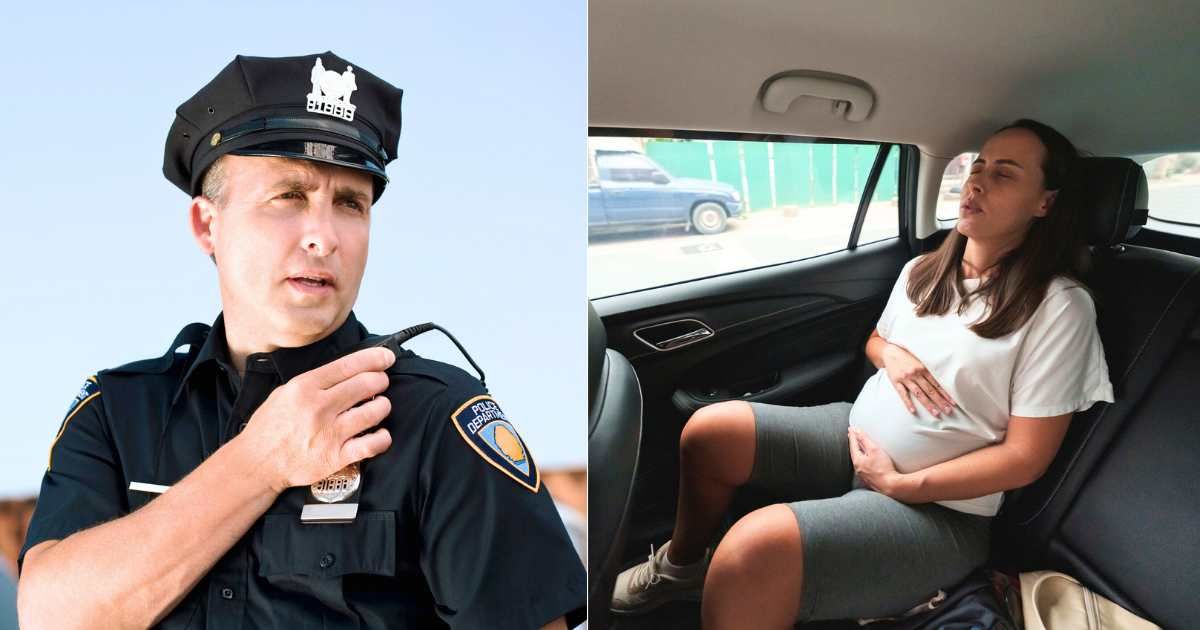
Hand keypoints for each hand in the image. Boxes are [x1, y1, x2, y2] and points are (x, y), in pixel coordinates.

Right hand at [239, 346, 396, 493]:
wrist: (257, 463)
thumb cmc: (270, 428)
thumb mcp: (284, 392)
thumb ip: (314, 381)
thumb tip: (347, 370)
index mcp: (305, 387)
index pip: (348, 365)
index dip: (374, 358)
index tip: (386, 357)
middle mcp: (319, 407)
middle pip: (366, 384)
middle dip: (380, 381)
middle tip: (380, 384)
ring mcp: (329, 432)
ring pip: (375, 411)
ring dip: (383, 406)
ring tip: (378, 407)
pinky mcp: (336, 457)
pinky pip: (372, 444)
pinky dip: (382, 437)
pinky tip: (380, 434)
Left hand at [848, 426, 900, 495]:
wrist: (891, 486)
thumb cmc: (883, 468)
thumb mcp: (874, 450)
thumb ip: (864, 439)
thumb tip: (856, 431)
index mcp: (857, 460)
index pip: (853, 444)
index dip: (852, 435)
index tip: (851, 428)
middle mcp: (858, 468)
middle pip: (854, 452)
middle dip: (853, 443)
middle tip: (853, 435)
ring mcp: (863, 474)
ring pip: (858, 459)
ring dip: (858, 451)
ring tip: (859, 445)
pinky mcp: (869, 478)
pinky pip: (863, 466)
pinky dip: (863, 459)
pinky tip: (867, 459)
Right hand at [881, 342, 955, 416]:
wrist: (889, 352)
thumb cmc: (907, 356)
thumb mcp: (920, 360)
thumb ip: (929, 369)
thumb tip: (941, 380)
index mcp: (923, 368)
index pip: (937, 384)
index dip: (945, 394)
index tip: (953, 402)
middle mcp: (915, 374)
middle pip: (930, 390)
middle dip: (940, 402)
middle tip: (948, 411)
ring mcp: (906, 379)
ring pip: (919, 394)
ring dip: (928, 404)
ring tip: (936, 413)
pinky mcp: (896, 382)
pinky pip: (903, 394)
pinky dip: (908, 403)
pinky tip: (913, 411)